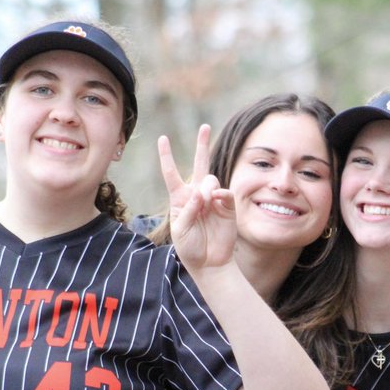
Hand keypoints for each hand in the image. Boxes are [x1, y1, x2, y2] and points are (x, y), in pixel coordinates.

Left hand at [158, 124, 236, 273]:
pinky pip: (224, 192)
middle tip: (205, 126)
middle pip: (200, 164)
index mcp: (180, 198)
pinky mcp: (227, 207)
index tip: (162, 138)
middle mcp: (197, 195)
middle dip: (203, 145)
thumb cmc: (190, 248)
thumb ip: (188, 210)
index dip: (167, 156)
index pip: (172, 173)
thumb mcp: (180, 230)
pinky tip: (215, 201)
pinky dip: (219, 194)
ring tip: (206, 201)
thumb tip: (201, 191)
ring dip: (207, 187)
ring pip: (210, 179)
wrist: (209, 263)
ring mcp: (213, 200)